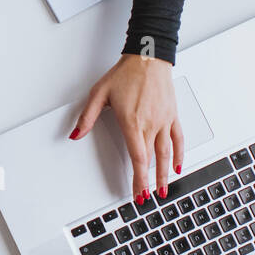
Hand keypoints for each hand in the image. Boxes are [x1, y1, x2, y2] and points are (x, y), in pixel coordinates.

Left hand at [71, 54, 183, 204]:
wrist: (148, 57)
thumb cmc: (126, 73)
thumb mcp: (99, 94)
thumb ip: (87, 117)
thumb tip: (76, 134)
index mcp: (132, 123)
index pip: (137, 159)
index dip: (138, 179)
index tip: (138, 193)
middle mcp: (151, 124)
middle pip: (151, 160)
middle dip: (149, 182)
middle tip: (148, 197)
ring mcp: (164, 121)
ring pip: (166, 154)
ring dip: (165, 174)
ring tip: (164, 189)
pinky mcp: (172, 115)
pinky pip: (178, 139)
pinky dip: (179, 154)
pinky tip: (177, 166)